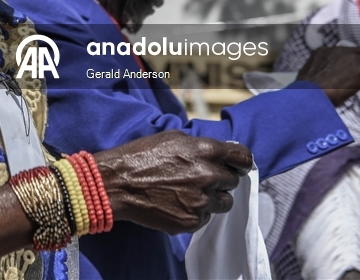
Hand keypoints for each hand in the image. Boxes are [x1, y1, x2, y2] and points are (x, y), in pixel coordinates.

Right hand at [94, 131, 252, 233]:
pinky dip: (196, 212)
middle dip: (220, 180)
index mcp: (205, 151)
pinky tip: (177, 204)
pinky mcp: (192, 221)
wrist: (116, 184)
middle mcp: (208, 176)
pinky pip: (206, 218)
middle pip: (233, 181)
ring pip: (224, 203)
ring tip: (189, 194)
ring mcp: (202, 201)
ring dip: (212, 198)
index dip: (241, 162)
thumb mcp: (171, 139)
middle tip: (200, 179)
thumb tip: (219, 152)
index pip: (243, 157)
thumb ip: (200, 145)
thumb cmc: (140, 157)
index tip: (237, 166)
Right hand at [298, 46, 359, 105]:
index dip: (350, 58)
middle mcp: (339, 51)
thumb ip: (316, 74)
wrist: (310, 94)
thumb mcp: (306, 77)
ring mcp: (352, 60)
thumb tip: (316, 82)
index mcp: (323, 52)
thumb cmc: (304, 91)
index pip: (342, 52)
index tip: (354, 63)